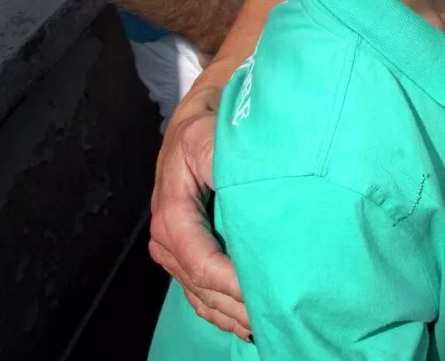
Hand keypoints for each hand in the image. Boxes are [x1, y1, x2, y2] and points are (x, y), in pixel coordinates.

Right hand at [148, 88, 249, 339]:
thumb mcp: (210, 137)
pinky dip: (221, 310)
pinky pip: (200, 291)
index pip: (200, 261)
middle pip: (201, 284)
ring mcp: (176, 248)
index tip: (263, 292)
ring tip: (266, 325)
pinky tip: (246, 322)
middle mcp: (168, 237)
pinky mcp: (187, 252)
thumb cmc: (208, 126)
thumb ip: (222, 162)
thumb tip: (242, 185)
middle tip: (276, 316)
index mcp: (172, 212)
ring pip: (200, 293)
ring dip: (230, 313)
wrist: (197, 119)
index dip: (230, 282)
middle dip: (236, 305)